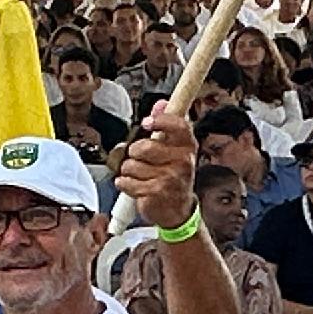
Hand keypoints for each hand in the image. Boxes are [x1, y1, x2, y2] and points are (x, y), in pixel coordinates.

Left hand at [114, 101, 197, 230]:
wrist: (177, 210)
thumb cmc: (172, 175)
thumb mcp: (172, 149)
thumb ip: (165, 125)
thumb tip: (161, 103)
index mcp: (188, 146)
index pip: (178, 125)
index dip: (161, 120)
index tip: (147, 122)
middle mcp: (183, 161)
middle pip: (145, 147)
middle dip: (134, 152)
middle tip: (139, 158)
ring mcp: (171, 178)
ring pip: (132, 165)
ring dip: (129, 170)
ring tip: (139, 176)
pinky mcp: (157, 193)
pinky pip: (127, 181)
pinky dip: (124, 183)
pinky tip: (133, 186)